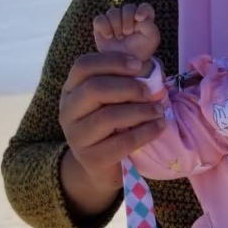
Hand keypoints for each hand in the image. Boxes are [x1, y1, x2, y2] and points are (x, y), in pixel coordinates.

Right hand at [58, 51, 165, 212]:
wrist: (101, 166)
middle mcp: (68, 111)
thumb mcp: (114, 99)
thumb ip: (126, 81)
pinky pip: (121, 142)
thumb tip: (150, 67)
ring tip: (159, 110)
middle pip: (94, 89)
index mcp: (71, 89)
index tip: (138, 64)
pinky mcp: (90, 159)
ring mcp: (76, 136)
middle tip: (151, 92)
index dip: (112, 61)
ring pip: (107, 117)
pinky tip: (159, 126)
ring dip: (140, 111)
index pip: (84, 66)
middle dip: (128, 87)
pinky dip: (145, 132)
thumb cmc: (112, 124)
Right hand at [93, 3, 159, 71]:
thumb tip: (138, 16)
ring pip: (113, 11)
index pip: (145, 7)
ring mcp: (114, 20)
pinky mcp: (101, 26)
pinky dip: (104, 26)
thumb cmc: (140, 51)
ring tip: (119, 37)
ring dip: (116, 24)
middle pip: (128, 7)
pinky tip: (109, 36)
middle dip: (127, 19)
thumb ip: (149, 25)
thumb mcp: (151, 40)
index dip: (142, 9)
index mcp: (143, 18)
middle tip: (127, 33)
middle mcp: (129, 16)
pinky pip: (100, 19)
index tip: (139, 18)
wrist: (125, 66)